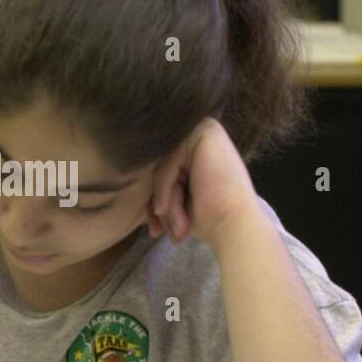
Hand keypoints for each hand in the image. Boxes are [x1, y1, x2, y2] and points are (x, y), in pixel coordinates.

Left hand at [146, 117, 259, 251]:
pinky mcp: (205, 131)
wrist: (233, 226)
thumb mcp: (174, 199)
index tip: (156, 230)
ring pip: (162, 166)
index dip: (155, 199)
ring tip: (177, 226)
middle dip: (158, 202)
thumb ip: (158, 183)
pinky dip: (164, 189)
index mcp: (197, 150)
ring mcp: (203, 129)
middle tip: (160, 232)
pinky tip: (168, 209)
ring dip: (165, 201)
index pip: (160, 169)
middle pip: (159, 167)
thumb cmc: (209, 219)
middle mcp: (200, 136)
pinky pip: (168, 162)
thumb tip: (128, 177)